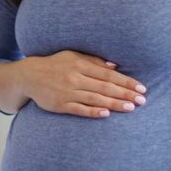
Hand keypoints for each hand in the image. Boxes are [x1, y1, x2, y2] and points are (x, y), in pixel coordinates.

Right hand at [20, 50, 146, 117]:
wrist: (29, 76)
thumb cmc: (54, 64)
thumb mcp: (72, 55)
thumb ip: (93, 60)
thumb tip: (115, 65)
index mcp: (80, 64)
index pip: (108, 74)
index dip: (126, 81)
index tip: (141, 87)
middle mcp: (75, 78)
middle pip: (105, 87)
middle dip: (125, 94)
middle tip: (142, 100)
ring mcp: (68, 92)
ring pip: (95, 99)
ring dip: (114, 104)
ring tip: (130, 108)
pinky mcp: (60, 105)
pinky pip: (79, 109)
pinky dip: (93, 112)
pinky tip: (106, 114)